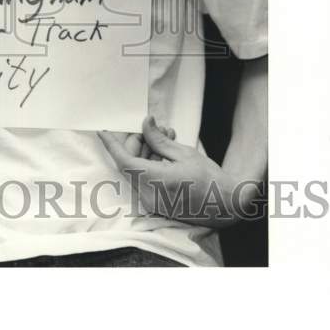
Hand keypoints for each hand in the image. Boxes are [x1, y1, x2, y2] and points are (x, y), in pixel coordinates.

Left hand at [98, 116, 259, 226]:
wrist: (227, 205)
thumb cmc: (210, 179)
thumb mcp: (184, 153)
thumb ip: (158, 140)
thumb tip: (145, 124)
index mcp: (155, 181)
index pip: (124, 160)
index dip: (111, 144)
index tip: (102, 132)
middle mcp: (150, 195)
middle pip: (130, 164)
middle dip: (136, 144)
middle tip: (149, 129)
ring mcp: (152, 203)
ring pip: (137, 172)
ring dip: (146, 153)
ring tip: (165, 137)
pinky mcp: (157, 205)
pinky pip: (145, 181)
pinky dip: (150, 165)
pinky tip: (164, 152)